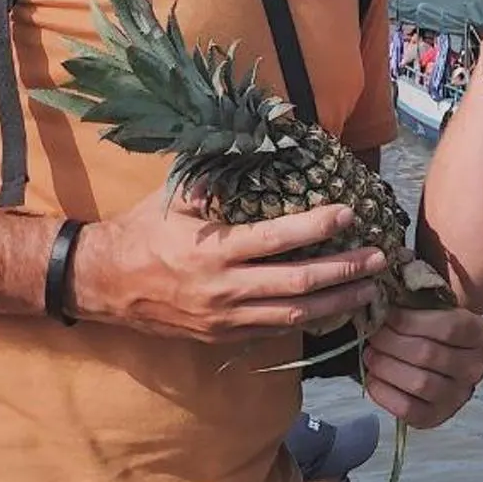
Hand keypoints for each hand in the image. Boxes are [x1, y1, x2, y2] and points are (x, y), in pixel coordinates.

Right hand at [71, 190, 387, 343]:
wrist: (103, 285)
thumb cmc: (141, 232)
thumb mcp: (173, 197)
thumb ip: (215, 178)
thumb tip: (254, 144)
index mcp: (214, 249)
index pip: (279, 239)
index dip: (318, 227)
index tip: (349, 214)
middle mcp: (224, 288)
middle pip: (299, 284)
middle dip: (345, 271)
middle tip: (379, 257)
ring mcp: (226, 318)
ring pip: (295, 316)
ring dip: (338, 302)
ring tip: (370, 289)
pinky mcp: (224, 337)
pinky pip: (276, 331)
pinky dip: (309, 321)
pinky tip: (334, 309)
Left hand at [361, 301, 482, 428]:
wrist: (441, 357)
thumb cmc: (432, 329)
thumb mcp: (435, 309)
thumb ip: (416, 305)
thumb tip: (380, 305)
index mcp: (481, 335)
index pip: (447, 328)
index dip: (410, 321)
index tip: (386, 315)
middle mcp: (475, 368)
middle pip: (428, 355)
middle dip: (391, 343)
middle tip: (372, 336)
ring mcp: (458, 396)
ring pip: (419, 383)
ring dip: (386, 367)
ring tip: (370, 355)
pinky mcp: (438, 417)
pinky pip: (408, 409)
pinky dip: (384, 393)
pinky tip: (372, 378)